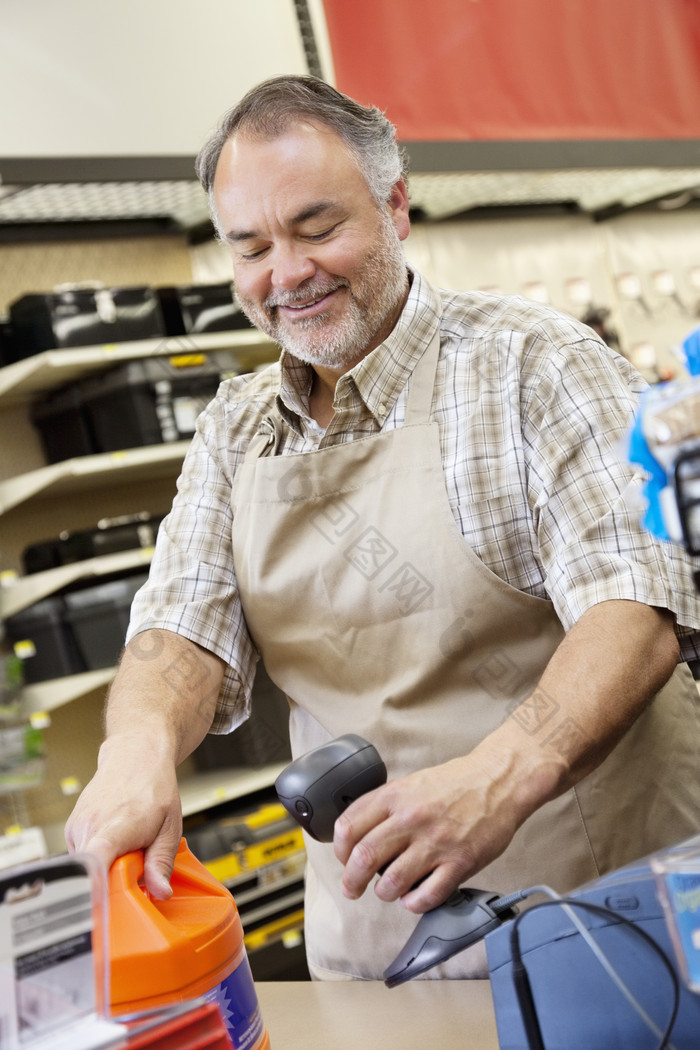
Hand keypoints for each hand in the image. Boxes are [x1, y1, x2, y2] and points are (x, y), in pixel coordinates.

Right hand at [64, 734, 182, 898]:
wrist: (135, 756)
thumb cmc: (153, 787)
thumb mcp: (169, 826)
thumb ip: (161, 861)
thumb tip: (160, 891)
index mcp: (118, 825)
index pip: (97, 858)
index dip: (96, 883)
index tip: (101, 900)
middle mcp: (91, 826)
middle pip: (92, 875)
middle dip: (112, 882)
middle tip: (136, 867)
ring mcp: (77, 827)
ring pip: (87, 867)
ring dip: (107, 867)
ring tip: (127, 845)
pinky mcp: (71, 829)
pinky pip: (83, 856)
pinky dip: (99, 856)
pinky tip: (115, 839)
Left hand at [333, 745, 526, 913]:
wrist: (498, 780)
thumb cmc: (456, 783)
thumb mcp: (411, 783)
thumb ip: (385, 806)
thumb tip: (360, 835)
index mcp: (395, 796)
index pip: (349, 827)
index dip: (339, 849)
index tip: (343, 859)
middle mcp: (411, 819)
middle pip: (364, 858)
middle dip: (352, 881)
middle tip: (352, 889)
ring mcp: (436, 842)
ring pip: (392, 882)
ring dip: (385, 893)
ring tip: (388, 892)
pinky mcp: (460, 862)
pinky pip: (427, 895)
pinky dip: (415, 903)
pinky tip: (414, 898)